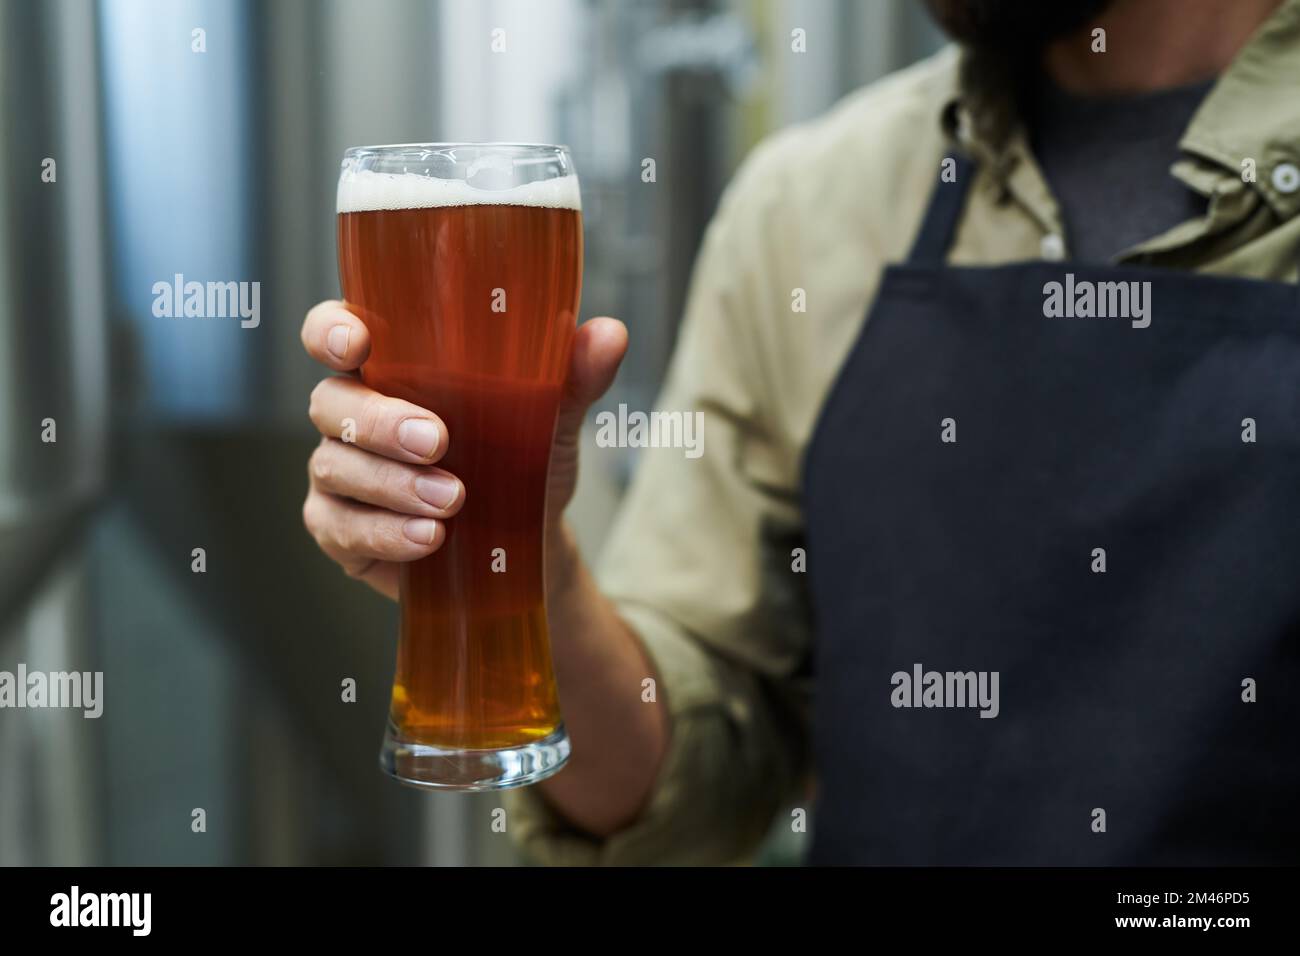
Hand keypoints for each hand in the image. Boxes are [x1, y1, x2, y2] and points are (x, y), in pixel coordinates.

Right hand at [300, 299, 626, 599]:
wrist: (527, 544)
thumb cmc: (521, 460)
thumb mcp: (551, 417)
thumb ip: (571, 375)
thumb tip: (610, 333)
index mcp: (389, 367)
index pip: (334, 332)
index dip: (331, 331)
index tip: (357, 345)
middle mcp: (352, 414)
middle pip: (331, 403)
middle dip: (380, 421)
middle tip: (437, 441)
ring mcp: (339, 473)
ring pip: (336, 467)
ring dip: (393, 485)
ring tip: (453, 501)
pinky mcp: (341, 529)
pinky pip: (341, 528)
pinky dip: (386, 533)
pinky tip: (428, 538)